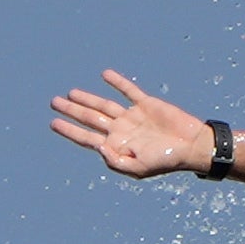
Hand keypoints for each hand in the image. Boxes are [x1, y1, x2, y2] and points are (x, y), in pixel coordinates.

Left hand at [50, 71, 214, 180]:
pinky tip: (105, 75)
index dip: (70, 130)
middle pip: (91, 118)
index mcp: (117, 145)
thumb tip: (98, 147)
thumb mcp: (138, 168)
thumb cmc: (166, 161)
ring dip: (87, 98)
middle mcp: (121, 130)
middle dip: (72, 111)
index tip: (53, 123)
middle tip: (54, 102)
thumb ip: (115, 161)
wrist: (191, 146)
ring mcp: (132, 116)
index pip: (87, 137)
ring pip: (104, 104)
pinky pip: (129, 90)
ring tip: (70, 93)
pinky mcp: (146, 104)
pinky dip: (117, 82)